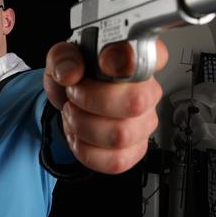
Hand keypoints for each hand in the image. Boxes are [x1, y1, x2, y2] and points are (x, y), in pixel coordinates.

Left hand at [44, 40, 167, 173]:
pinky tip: (80, 136)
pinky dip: (87, 151)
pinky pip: (116, 161)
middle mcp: (148, 90)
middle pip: (135, 103)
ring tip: (74, 115)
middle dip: (91, 101)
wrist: (70, 101)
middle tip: (75, 94)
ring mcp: (145, 122)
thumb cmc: (76, 76)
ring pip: (121, 135)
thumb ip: (64, 58)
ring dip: (83, 126)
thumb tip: (71, 72)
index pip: (153, 54)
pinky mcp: (136, 149)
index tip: (104, 62)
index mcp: (137, 58)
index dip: (130, 60)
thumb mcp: (62, 58)